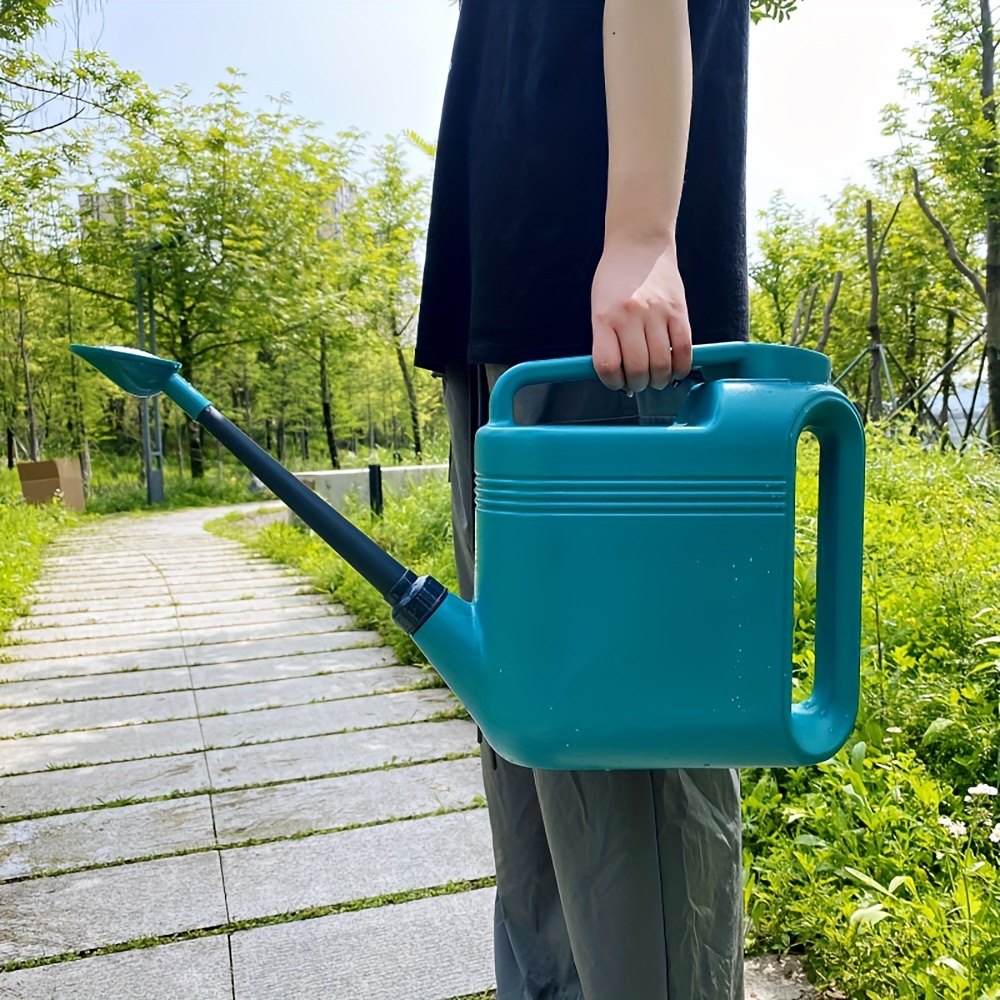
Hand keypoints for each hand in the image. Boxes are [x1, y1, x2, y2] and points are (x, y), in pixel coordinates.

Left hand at [591, 236, 692, 393]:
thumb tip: (620, 375)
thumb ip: (606, 340)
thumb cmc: (614, 278)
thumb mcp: (599, 307)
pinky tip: (675, 370)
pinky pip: (684, 350)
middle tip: (638, 383)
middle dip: (637, 385)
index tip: (617, 382)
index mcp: (604, 317)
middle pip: (637, 369)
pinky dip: (681, 367)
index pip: (607, 365)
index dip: (612, 382)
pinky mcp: (679, 311)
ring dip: (659, 380)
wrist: (639, 244)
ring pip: (662, 364)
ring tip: (656, 379)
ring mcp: (657, 313)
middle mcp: (630, 316)